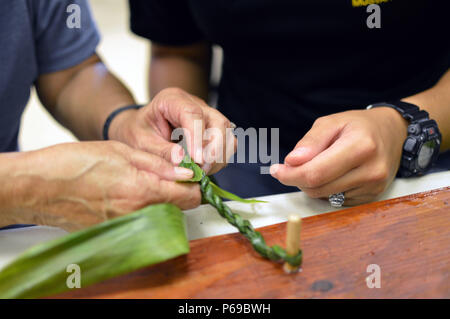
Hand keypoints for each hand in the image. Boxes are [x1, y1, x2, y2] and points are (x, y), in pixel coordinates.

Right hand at [5, 141, 200, 230]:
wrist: (38, 187)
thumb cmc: (74, 164)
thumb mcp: (121, 151)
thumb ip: (158, 164)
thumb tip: (186, 171)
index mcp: (142, 190)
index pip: (189, 197)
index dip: (195, 185)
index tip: (192, 176)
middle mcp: (137, 214)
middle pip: (178, 209)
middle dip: (179, 193)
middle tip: (167, 176)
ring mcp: (126, 228)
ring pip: (160, 216)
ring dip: (161, 202)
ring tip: (141, 183)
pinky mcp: (115, 234)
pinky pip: (141, 223)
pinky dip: (143, 210)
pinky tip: (126, 195)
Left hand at [109, 88, 236, 174]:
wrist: (138, 129)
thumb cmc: (137, 132)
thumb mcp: (140, 142)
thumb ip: (161, 151)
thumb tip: (182, 161)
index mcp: (172, 99)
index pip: (193, 114)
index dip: (198, 137)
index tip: (198, 160)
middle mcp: (194, 104)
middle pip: (218, 122)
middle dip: (214, 149)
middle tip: (201, 170)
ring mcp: (207, 115)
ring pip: (227, 133)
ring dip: (219, 155)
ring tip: (202, 171)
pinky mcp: (213, 129)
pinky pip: (227, 143)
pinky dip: (220, 158)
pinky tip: (205, 168)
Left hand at [270, 108, 407, 205]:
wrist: (393, 133)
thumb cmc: (358, 126)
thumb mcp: (331, 122)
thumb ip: (310, 142)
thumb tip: (291, 162)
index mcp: (360, 147)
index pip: (316, 172)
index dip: (290, 175)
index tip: (276, 170)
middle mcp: (371, 171)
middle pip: (318, 188)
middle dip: (298, 179)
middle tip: (293, 165)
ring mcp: (373, 187)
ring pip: (324, 196)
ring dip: (312, 184)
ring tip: (320, 164)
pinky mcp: (372, 198)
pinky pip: (336, 200)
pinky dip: (327, 189)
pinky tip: (334, 174)